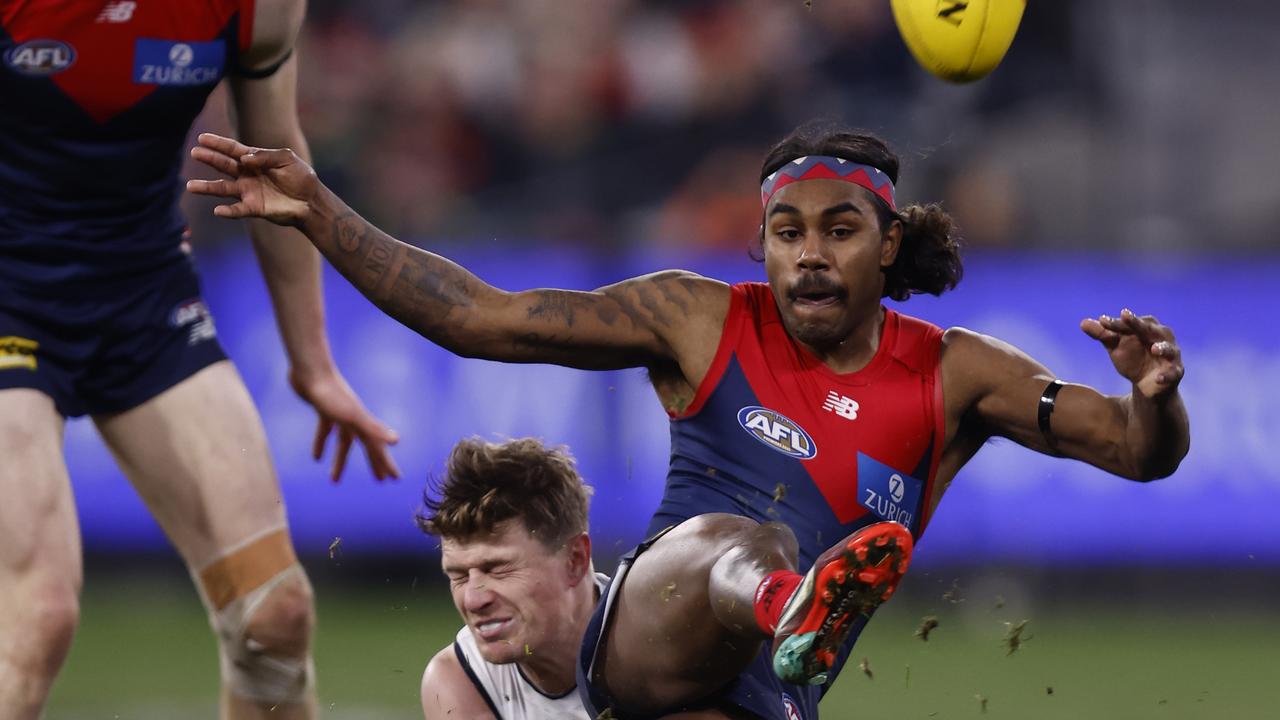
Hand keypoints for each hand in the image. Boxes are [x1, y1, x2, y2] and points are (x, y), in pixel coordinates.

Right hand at [186, 133, 319, 226]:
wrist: (311, 201)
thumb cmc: (301, 177)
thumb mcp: (286, 158)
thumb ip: (266, 156)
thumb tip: (245, 159)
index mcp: (255, 160)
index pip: (233, 150)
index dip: (218, 144)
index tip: (202, 138)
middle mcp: (248, 175)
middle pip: (224, 165)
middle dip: (210, 159)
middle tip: (194, 152)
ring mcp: (249, 192)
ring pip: (224, 188)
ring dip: (207, 187)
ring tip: (190, 185)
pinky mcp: (254, 208)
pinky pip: (238, 210)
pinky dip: (228, 211)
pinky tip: (217, 210)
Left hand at [290, 367, 400, 481]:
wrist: (310, 370)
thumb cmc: (331, 394)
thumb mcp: (352, 416)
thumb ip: (373, 428)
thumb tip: (397, 441)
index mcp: (362, 423)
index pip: (378, 448)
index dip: (386, 464)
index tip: (395, 479)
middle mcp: (354, 419)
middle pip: (367, 446)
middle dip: (374, 463)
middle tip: (380, 481)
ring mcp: (339, 414)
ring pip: (344, 442)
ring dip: (341, 460)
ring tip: (334, 480)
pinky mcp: (324, 410)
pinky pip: (325, 431)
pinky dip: (322, 444)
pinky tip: (316, 457)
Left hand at [1080, 309, 1183, 399]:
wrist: (1145, 384)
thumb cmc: (1132, 358)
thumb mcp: (1115, 347)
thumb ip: (1102, 335)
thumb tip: (1083, 322)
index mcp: (1145, 328)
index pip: (1129, 323)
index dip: (1116, 322)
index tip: (1102, 321)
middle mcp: (1160, 337)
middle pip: (1149, 328)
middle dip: (1138, 323)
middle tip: (1125, 316)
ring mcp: (1170, 355)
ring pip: (1169, 349)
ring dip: (1163, 348)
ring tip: (1154, 349)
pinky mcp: (1175, 372)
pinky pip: (1173, 373)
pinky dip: (1167, 375)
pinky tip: (1159, 378)